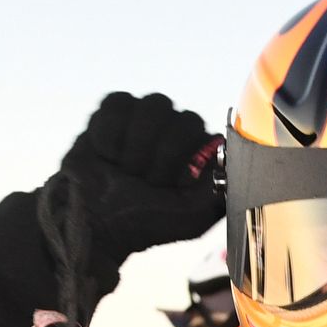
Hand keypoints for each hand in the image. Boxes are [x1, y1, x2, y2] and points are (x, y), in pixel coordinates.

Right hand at [59, 92, 224, 274]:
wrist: (93, 223)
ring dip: (138, 146)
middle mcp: (176, 130)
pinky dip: (110, 134)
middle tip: (147, 182)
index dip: (190, 159)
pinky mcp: (113, 110)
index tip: (175, 185)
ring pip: (155, 105)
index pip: (210, 134)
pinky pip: (119, 103)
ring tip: (126, 170)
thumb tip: (233, 158)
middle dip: (164, 156)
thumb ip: (221, 188)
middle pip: (186, 118)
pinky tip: (107, 155)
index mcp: (200, 153)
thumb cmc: (144, 223)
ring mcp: (146, 117)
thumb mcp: (194, 216)